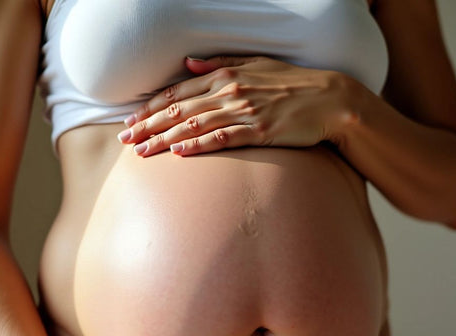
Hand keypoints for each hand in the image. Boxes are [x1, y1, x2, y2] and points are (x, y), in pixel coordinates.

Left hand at [117, 56, 351, 156]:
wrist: (330, 99)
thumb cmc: (293, 83)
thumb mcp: (255, 64)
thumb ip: (219, 63)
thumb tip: (188, 62)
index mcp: (226, 74)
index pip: (178, 91)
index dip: (151, 107)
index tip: (131, 120)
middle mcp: (230, 91)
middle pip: (179, 109)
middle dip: (149, 125)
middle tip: (125, 140)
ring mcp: (245, 111)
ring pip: (195, 125)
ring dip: (165, 139)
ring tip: (142, 151)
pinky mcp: (260, 131)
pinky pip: (223, 138)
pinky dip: (199, 145)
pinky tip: (180, 152)